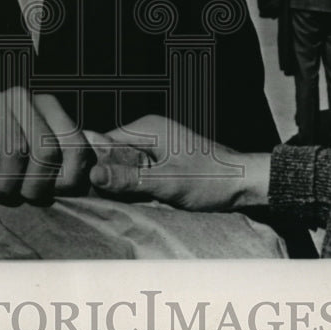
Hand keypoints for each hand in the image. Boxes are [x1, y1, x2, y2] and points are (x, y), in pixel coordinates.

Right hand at [0, 87, 90, 204]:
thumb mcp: (32, 152)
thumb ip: (62, 159)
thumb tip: (100, 176)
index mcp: (48, 105)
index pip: (74, 144)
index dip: (70, 176)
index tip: (56, 192)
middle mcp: (24, 96)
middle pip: (45, 152)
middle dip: (34, 186)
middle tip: (20, 197)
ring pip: (14, 153)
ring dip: (4, 184)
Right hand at [88, 115, 270, 211]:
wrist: (244, 183)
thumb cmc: (212, 179)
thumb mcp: (167, 182)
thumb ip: (129, 179)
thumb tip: (92, 174)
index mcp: (147, 128)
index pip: (102, 141)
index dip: (92, 164)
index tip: (86, 188)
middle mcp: (148, 132)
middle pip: (110, 154)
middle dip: (107, 176)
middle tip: (106, 200)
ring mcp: (155, 146)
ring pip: (122, 165)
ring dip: (121, 184)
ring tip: (125, 201)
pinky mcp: (161, 160)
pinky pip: (136, 172)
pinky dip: (134, 187)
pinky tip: (138, 200)